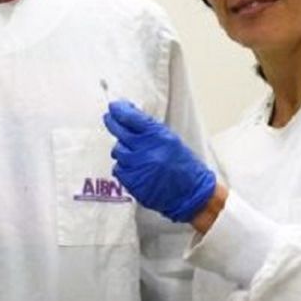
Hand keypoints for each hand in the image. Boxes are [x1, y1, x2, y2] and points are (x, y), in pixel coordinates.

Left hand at [103, 100, 214, 222]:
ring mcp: (137, 166)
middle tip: (109, 118)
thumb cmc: (184, 166)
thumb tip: (129, 116)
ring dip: (123, 150)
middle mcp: (146, 149)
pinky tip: (135, 168)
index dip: (120, 109)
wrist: (191, 193)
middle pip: (119, 131)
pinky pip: (118, 168)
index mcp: (158, 136)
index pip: (131, 117)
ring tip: (135, 154)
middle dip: (112, 122)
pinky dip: (124, 167)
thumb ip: (150, 130)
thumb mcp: (171, 140)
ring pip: (117, 151)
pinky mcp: (131, 181)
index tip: (114, 106)